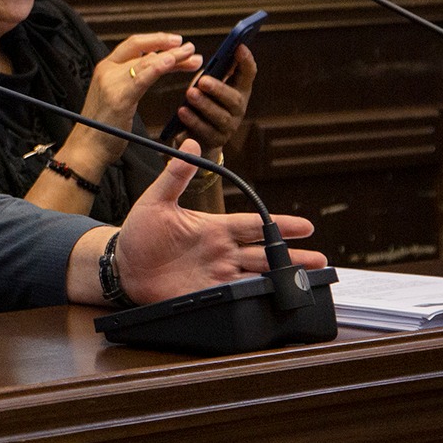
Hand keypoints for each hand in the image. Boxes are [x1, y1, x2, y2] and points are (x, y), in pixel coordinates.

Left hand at [69, 143, 326, 306]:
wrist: (122, 264)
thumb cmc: (139, 231)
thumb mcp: (157, 199)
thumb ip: (176, 175)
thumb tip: (192, 143)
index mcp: (214, 227)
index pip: (254, 224)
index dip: (280, 225)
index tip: (305, 226)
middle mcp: (221, 251)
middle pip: (264, 253)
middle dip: (293, 257)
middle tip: (320, 259)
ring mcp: (216, 273)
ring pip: (258, 275)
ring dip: (283, 278)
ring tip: (310, 279)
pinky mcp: (206, 294)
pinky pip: (237, 296)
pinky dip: (255, 298)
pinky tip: (274, 299)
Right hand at [80, 33, 198, 145]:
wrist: (87, 148)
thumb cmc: (103, 127)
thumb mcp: (117, 96)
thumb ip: (131, 80)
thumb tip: (155, 66)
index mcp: (106, 68)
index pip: (134, 44)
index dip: (157, 40)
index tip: (177, 42)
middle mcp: (107, 70)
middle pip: (142, 49)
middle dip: (168, 45)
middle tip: (191, 48)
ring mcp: (111, 83)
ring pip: (146, 62)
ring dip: (172, 57)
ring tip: (192, 57)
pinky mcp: (118, 98)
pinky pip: (141, 78)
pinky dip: (157, 67)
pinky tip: (171, 62)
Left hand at [168, 43, 255, 153]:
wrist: (197, 136)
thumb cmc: (203, 102)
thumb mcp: (207, 85)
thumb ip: (210, 73)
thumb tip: (197, 56)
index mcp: (239, 89)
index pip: (248, 73)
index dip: (246, 60)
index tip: (239, 46)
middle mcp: (238, 108)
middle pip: (234, 99)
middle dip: (218, 89)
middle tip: (203, 81)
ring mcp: (229, 126)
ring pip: (220, 116)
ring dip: (204, 104)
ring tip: (190, 94)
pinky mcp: (216, 141)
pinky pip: (206, 131)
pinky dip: (193, 121)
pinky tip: (182, 112)